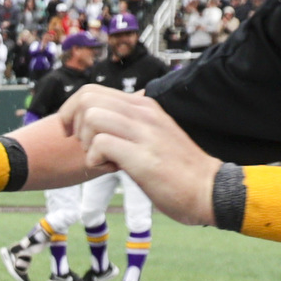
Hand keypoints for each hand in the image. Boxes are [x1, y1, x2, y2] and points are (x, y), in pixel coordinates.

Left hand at [58, 88, 215, 223]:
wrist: (209, 190)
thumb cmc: (178, 170)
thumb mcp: (152, 136)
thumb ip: (129, 126)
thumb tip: (98, 124)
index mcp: (143, 106)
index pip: (92, 90)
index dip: (71, 110)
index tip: (72, 133)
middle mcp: (143, 112)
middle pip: (87, 98)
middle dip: (73, 124)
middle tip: (85, 146)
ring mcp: (144, 132)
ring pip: (92, 116)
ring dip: (85, 141)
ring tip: (100, 157)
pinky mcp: (143, 156)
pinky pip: (101, 144)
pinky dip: (95, 159)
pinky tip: (110, 169)